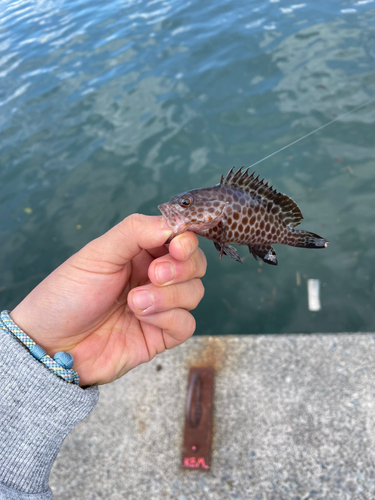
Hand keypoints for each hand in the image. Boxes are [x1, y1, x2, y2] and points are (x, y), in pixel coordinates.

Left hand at [10, 214, 206, 385]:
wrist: (51, 345)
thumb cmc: (67, 294)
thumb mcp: (98, 254)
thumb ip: (136, 231)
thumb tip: (176, 223)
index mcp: (141, 252)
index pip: (181, 239)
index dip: (187, 241)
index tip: (177, 247)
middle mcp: (154, 277)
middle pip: (196, 265)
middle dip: (181, 269)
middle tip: (153, 275)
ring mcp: (160, 307)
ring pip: (195, 293)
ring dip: (167, 297)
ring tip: (134, 302)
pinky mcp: (160, 335)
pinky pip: (186, 324)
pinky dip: (169, 319)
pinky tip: (141, 319)